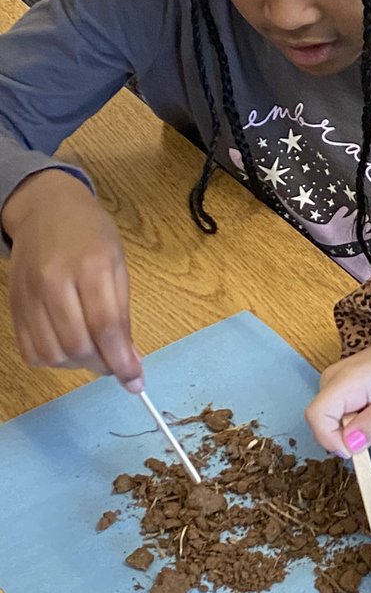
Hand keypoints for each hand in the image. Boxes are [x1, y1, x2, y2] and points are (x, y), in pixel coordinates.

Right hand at [2, 170, 142, 387]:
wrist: (46, 210)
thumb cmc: (91, 234)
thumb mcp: (117, 265)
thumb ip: (122, 314)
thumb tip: (131, 360)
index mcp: (91, 266)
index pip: (106, 327)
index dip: (121, 362)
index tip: (135, 383)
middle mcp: (55, 281)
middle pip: (77, 345)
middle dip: (101, 365)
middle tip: (115, 364)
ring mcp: (29, 295)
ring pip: (52, 353)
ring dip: (77, 365)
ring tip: (93, 353)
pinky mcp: (14, 306)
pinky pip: (30, 350)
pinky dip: (53, 360)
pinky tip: (68, 348)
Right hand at [305, 323, 370, 455]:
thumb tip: (349, 445)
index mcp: (346, 379)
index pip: (316, 416)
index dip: (330, 440)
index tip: (357, 450)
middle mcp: (333, 376)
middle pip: (319, 419)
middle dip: (342, 436)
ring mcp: (335, 378)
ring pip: (327, 418)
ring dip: (349, 429)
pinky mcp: (341, 383)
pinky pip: (336, 411)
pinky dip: (352, 420)